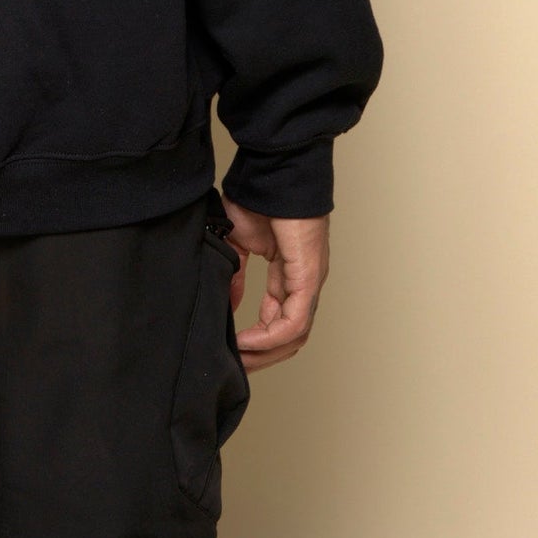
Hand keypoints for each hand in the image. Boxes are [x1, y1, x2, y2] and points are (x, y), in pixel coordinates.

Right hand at [225, 207, 329, 370]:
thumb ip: (235, 272)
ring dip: (266, 352)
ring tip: (240, 357)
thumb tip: (228, 300)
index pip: (279, 318)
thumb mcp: (239, 242)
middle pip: (291, 334)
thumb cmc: (258, 197)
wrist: (272, 174)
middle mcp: (304, 282)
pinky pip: (294, 320)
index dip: (257, 337)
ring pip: (295, 334)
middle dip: (262, 354)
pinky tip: (248, 340)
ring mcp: (309, 281)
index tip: (233, 347)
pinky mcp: (308, 277)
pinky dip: (270, 336)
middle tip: (237, 364)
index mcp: (289, 274)